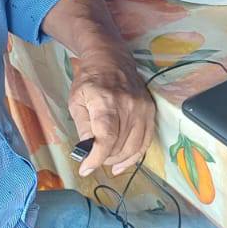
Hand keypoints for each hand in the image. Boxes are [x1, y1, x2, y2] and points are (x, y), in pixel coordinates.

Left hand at [66, 53, 155, 177]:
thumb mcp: (76, 101)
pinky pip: (146, 141)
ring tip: (105, 159)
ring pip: (133, 147)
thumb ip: (83, 127)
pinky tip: (121, 164)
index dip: (96, 158)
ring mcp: (143, 108)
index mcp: (106, 102)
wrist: (112, 59)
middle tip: (92, 158)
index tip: (85, 168)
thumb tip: (86, 153)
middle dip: (104, 159)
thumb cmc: (90, 80)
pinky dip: (134, 156)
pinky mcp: (150, 111)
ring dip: (118, 159)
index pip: (107, 138)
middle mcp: (129, 105)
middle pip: (120, 146)